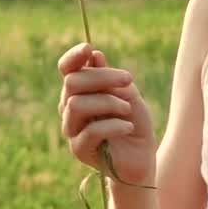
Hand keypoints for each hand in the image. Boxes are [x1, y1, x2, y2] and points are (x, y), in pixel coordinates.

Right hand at [58, 43, 157, 187]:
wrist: (141, 160)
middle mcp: (69, 108)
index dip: (73, 57)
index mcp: (79, 92)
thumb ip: (110, 79)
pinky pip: (90, 131)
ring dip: (107, 102)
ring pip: (76, 105)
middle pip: (72, 83)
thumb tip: (94, 55)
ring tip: (127, 110)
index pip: (66, 69)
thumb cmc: (133, 125)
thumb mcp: (128, 96)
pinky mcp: (78, 149)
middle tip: (129, 79)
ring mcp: (71, 129)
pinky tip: (128, 127)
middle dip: (102, 77)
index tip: (89, 49)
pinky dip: (113, 125)